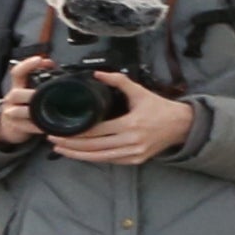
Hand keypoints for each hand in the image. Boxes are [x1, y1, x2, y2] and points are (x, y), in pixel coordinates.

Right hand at [0, 52, 49, 150]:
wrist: (11, 126)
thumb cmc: (25, 105)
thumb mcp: (30, 89)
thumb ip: (41, 78)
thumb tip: (53, 64)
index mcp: (18, 86)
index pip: (17, 72)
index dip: (27, 65)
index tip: (39, 59)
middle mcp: (12, 98)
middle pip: (16, 93)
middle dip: (31, 94)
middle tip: (45, 95)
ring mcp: (11, 112)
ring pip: (18, 111)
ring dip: (33, 111)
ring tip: (47, 111)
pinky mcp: (15, 126)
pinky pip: (26, 126)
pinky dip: (38, 127)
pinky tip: (47, 126)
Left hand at [46, 70, 196, 166]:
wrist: (181, 125)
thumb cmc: (160, 108)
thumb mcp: (140, 92)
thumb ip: (118, 81)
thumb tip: (97, 74)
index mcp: (131, 124)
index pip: (96, 131)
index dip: (76, 132)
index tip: (60, 129)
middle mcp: (131, 141)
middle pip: (94, 146)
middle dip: (71, 144)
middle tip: (53, 139)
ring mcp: (133, 153)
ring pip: (99, 157)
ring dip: (78, 155)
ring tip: (61, 150)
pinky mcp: (135, 160)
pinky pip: (110, 160)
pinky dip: (94, 158)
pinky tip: (81, 154)